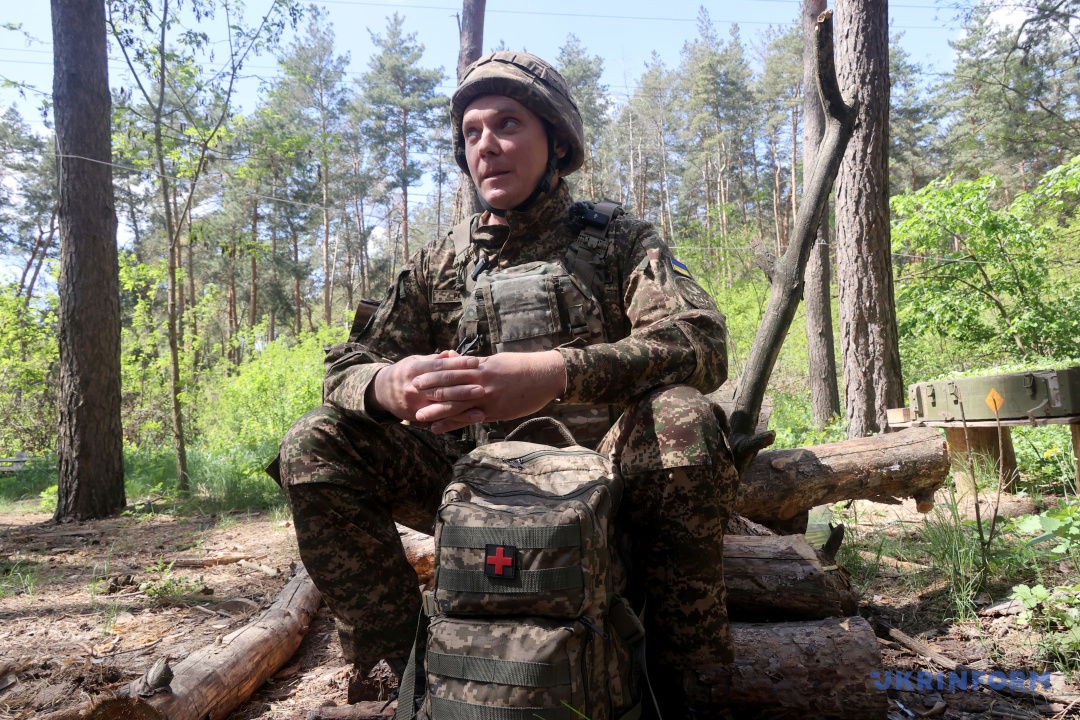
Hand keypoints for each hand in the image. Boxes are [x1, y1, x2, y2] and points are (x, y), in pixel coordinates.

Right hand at [369, 351, 485, 424]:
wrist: (381, 392)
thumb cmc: (404, 372)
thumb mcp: (415, 361)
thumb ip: (434, 359)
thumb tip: (452, 353)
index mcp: (415, 369)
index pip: (439, 366)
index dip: (458, 364)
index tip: (475, 361)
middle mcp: (414, 386)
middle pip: (442, 386)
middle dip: (463, 386)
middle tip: (482, 385)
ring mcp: (416, 403)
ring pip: (442, 403)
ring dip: (463, 403)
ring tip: (481, 400)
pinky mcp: (418, 415)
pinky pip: (441, 417)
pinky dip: (459, 417)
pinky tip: (474, 416)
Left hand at [412, 350, 566, 432]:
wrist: (547, 375)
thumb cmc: (524, 367)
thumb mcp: (499, 361)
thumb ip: (480, 363)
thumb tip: (462, 359)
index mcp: (483, 366)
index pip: (453, 368)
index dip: (434, 372)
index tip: (418, 373)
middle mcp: (482, 381)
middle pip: (450, 384)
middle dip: (430, 388)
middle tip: (410, 390)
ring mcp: (488, 397)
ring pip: (457, 403)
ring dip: (436, 410)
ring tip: (418, 415)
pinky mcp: (496, 410)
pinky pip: (470, 418)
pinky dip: (453, 423)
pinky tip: (440, 428)